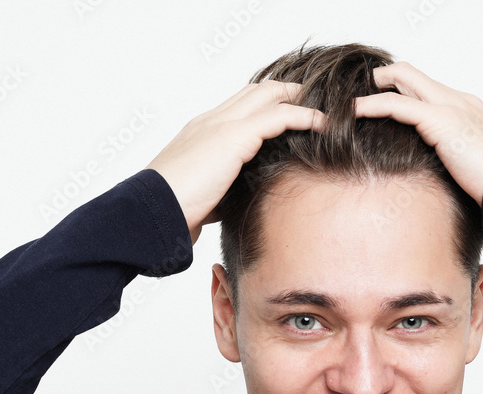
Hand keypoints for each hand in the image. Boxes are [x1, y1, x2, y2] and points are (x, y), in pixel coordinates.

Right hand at [146, 81, 327, 243]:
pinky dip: (305, 116)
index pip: (240, 106)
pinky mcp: (233, 137)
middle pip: (258, 91)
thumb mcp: (207, 198)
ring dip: (302, 99)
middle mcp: (211, 121)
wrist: (151, 212)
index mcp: (201, 133)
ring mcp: (221, 125)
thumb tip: (243, 204)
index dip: (268, 105)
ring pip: (270, 95)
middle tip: (319, 101)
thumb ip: (226, 191)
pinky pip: (278, 116)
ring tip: (330, 109)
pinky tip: (325, 124)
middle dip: (289, 93)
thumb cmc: (173, 213)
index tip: (293, 115)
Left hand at [353, 62, 482, 205]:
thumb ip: (451, 165)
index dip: (399, 92)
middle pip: (410, 74)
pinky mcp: (442, 121)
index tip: (377, 106)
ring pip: (401, 80)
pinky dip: (371, 106)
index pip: (425, 89)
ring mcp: (450, 107)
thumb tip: (436, 183)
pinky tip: (352, 114)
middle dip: (380, 80)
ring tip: (343, 106)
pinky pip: (397, 105)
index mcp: (467, 110)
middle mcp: (458, 100)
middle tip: (354, 99)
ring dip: (370, 90)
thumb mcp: (471, 171)